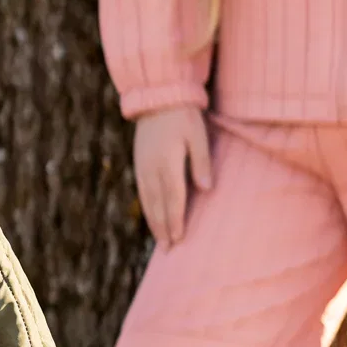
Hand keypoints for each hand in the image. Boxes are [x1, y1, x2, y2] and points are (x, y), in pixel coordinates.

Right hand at [133, 106, 211, 249]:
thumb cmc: (183, 116)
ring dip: (154, 221)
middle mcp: (151, 169)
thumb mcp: (198, 136)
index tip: (179, 239)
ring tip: (160, 239)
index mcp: (167, 163)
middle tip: (168, 249)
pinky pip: (142, 192)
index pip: (173, 198)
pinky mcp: (139, 163)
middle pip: (158, 205)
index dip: (176, 220)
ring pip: (147, 201)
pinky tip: (151, 216)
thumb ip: (201, 163)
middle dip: (164, 228)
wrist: (157, 98)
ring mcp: (142, 167)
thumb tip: (206, 190)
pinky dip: (147, 207)